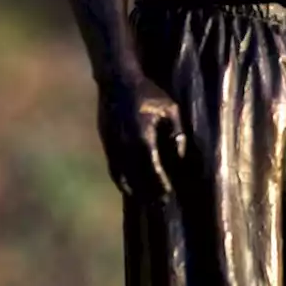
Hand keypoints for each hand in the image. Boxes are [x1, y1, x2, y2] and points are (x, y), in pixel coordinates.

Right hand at [96, 73, 185, 201]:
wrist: (117, 81)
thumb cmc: (149, 93)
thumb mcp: (170, 109)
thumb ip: (177, 133)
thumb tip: (180, 157)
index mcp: (142, 138)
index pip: (152, 169)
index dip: (160, 183)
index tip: (168, 194)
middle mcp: (125, 145)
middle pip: (137, 178)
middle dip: (148, 192)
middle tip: (160, 204)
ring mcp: (112, 145)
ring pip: (122, 176)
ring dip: (134, 190)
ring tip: (146, 200)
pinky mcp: (105, 142)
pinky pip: (113, 167)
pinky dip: (121, 180)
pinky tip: (129, 187)